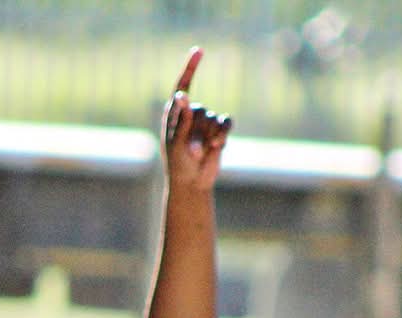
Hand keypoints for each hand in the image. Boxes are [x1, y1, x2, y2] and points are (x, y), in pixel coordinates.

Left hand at [161, 48, 230, 192]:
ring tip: (199, 153)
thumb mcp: (175, 142)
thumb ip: (180, 119)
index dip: (191, 68)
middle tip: (191, 151)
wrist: (192, 182)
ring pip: (213, 120)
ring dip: (208, 139)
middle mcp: (191, 114)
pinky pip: (226, 123)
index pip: (183, 86)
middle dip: (197, 133)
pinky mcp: (219, 131)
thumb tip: (182, 95)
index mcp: (174, 114)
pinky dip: (222, 135)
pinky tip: (216, 146)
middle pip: (201, 111)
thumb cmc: (177, 164)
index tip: (199, 51)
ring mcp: (206, 123)